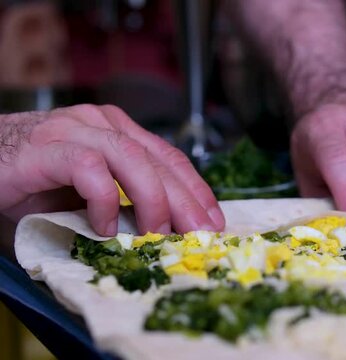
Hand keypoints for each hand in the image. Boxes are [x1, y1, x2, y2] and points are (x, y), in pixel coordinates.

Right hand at [0, 104, 223, 235]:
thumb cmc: (34, 180)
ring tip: (157, 233)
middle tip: (200, 233)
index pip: (169, 157)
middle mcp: (101, 123)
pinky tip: (103, 226)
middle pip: (157, 160)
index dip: (196, 189)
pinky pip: (88, 168)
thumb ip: (124, 198)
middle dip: (186, 200)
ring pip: (131, 158)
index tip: (214, 219)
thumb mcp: (90, 190)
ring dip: (152, 199)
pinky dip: (102, 200)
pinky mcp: (47, 148)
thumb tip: (169, 228)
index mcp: (118, 130)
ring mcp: (74, 130)